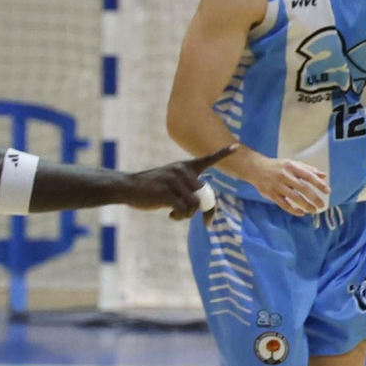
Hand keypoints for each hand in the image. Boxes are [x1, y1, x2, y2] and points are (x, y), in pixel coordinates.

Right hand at [124, 144, 239, 219]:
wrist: (129, 187)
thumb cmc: (153, 189)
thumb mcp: (171, 183)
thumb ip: (188, 190)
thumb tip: (203, 208)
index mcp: (185, 167)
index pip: (207, 159)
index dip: (222, 153)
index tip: (236, 147)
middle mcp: (182, 170)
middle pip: (204, 195)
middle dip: (202, 211)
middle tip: (195, 219)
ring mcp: (174, 180)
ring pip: (194, 205)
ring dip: (186, 215)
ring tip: (175, 214)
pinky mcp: (167, 192)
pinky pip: (183, 210)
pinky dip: (178, 217)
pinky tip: (170, 215)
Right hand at [239, 157, 330, 215]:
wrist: (256, 168)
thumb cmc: (278, 166)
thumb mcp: (293, 164)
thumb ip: (308, 169)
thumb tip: (324, 175)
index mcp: (292, 166)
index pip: (308, 175)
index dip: (318, 183)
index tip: (327, 191)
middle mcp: (285, 175)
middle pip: (302, 188)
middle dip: (314, 198)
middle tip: (322, 205)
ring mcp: (277, 186)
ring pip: (294, 197)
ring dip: (305, 205)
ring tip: (313, 211)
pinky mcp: (271, 194)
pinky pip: (284, 204)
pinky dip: (293, 210)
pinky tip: (301, 213)